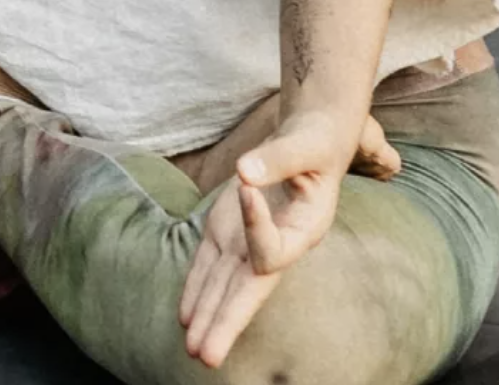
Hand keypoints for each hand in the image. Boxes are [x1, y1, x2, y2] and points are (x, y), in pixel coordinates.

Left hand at [178, 108, 396, 368]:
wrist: (308, 141)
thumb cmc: (314, 142)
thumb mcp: (306, 143)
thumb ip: (278, 157)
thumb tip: (244, 172)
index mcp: (305, 229)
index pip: (273, 245)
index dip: (255, 224)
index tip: (245, 186)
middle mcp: (278, 245)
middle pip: (250, 290)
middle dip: (227, 322)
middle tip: (207, 358)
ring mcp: (250, 242)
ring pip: (226, 286)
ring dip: (208, 316)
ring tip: (191, 349)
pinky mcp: (229, 231)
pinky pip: (211, 265)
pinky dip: (197, 289)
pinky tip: (185, 317)